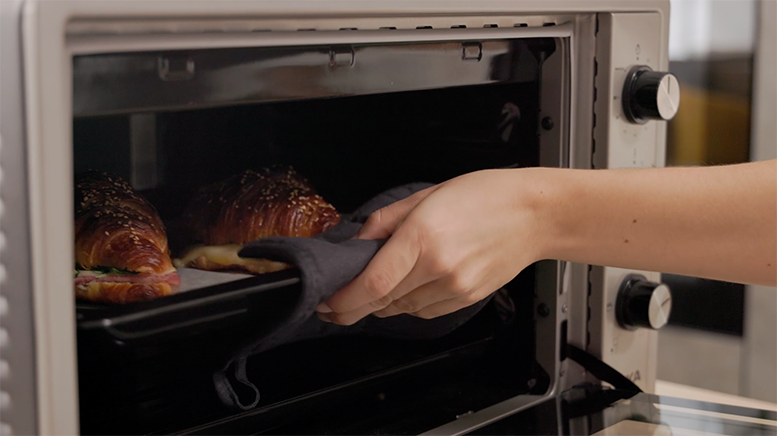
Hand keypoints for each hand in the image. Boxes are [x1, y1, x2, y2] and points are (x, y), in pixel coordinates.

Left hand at [316, 169, 550, 324]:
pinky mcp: (467, 299)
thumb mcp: (425, 195)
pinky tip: (409, 286)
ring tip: (376, 284)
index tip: (325, 302)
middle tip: (333, 305)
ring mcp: (456, 288)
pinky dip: (407, 304)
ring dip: (380, 304)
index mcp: (423, 237)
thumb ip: (384, 222)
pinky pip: (425, 312)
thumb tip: (356, 244)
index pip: (372, 284)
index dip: (343, 300)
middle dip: (352, 308)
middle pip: (382, 303)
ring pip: (401, 310)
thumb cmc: (485, 196)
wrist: (534, 215)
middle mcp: (439, 268)